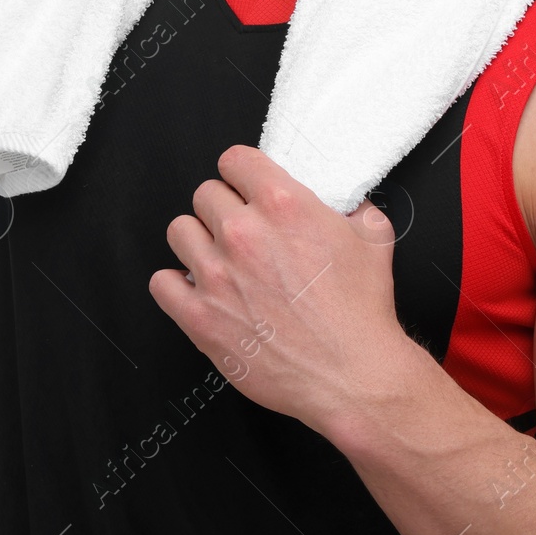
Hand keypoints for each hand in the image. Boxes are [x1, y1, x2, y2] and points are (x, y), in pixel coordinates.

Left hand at [152, 145, 419, 440]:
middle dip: (223, 209)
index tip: (244, 186)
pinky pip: (161, 282)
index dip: (241, 173)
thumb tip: (345, 201)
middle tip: (241, 232)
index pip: (234, 160)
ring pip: (179, 231)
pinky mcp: (200, 316)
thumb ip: (354, 208)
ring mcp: (217, 275)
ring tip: (218, 259)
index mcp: (283, 205)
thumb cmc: (361, 313)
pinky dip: (175, 285)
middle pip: (205, 194)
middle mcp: (243, 233)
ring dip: (198, 242)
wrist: (352, 374)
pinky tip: (198, 290)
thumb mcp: (374, 239)